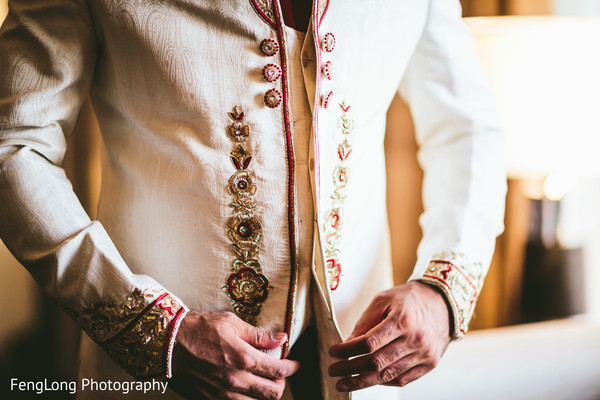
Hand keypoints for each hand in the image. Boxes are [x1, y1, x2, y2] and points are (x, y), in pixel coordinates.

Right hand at [170, 311, 299, 399]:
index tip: (295, 363)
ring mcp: (224, 392)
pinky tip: (248, 388)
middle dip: (282, 383)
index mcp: (244, 358)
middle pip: (273, 393)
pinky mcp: (213, 398)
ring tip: (265, 380)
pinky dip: (249, 399)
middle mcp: (236, 379)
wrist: (169, 342)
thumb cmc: (200, 328)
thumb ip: (259, 334)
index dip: (291, 368)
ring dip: (266, 394)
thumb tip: (281, 338)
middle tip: (280, 372)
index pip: (278, 370)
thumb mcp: (232, 323)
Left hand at [328, 281, 450, 390]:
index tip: (333, 352)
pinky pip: (402, 380)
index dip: (347, 350)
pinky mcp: (430, 364)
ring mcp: (424, 355)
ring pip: (388, 375)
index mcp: (402, 320)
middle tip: (333, 371)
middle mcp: (415, 340)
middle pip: (376, 363)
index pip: (368, 343)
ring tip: (345, 382)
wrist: (444, 303)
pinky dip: (383, 382)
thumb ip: (365, 322)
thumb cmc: (409, 298)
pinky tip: (369, 380)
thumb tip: (348, 344)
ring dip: (363, 381)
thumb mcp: (383, 300)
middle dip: (350, 370)